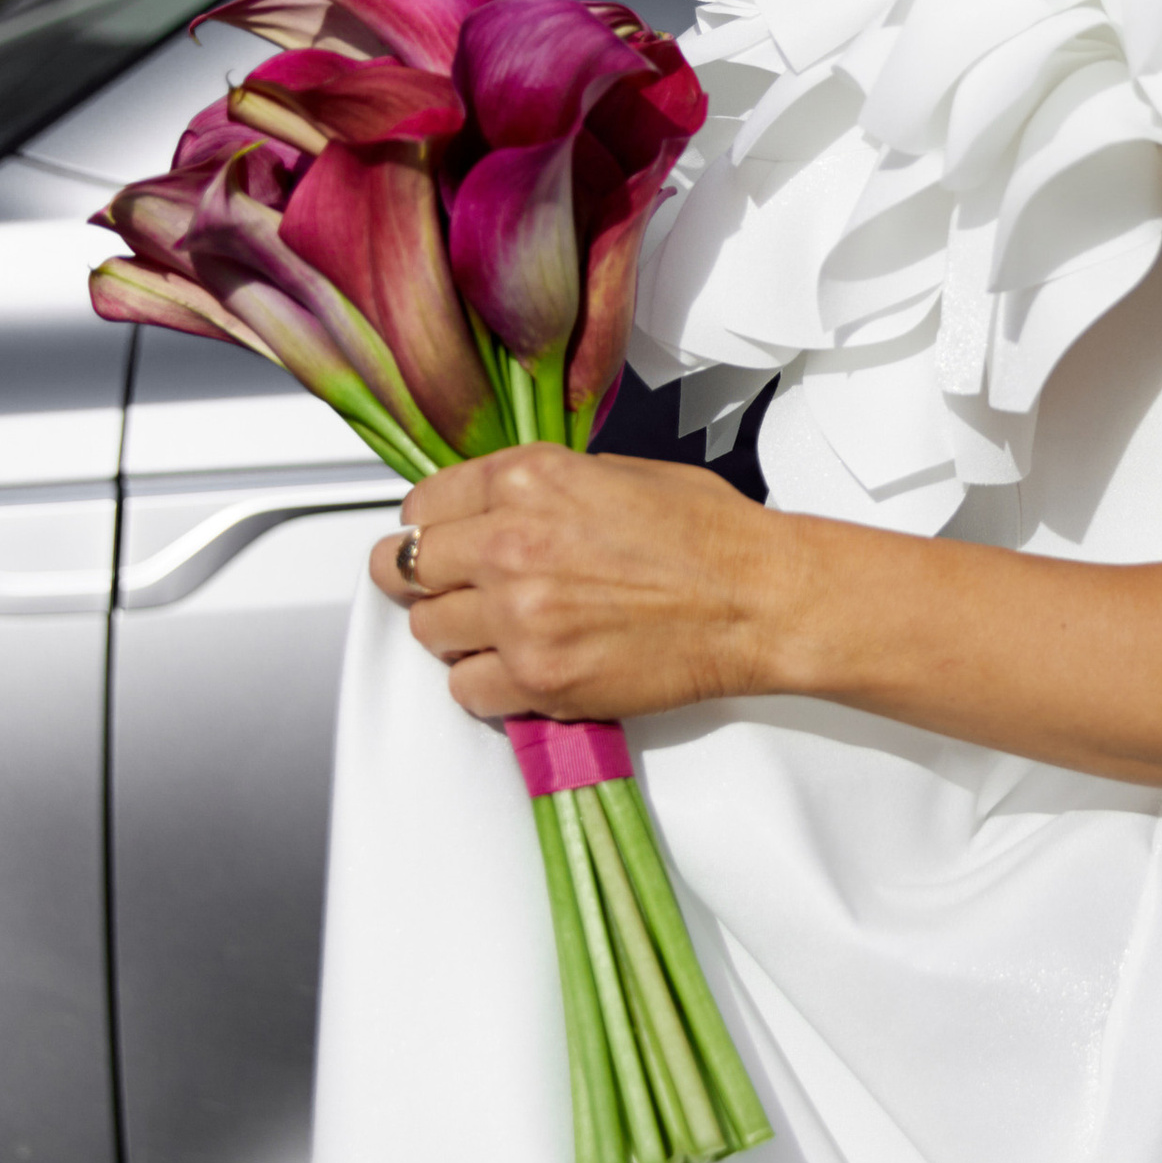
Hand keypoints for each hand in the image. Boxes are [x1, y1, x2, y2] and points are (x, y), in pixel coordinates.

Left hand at [370, 444, 784, 723]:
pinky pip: (466, 690)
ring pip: (428, 633)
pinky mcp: (540, 677)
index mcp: (528, 480)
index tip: (437, 542)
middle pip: (404, 569)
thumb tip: (494, 509)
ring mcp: (520, 615)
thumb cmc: (708, 537)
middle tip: (447, 589)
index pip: (421, 506)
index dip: (427, 528)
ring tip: (498, 631)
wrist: (757, 600)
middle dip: (422, 580)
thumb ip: (538, 489)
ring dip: (456, 634)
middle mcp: (510, 543)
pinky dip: (485, 685)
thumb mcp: (613, 473)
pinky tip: (518, 668)